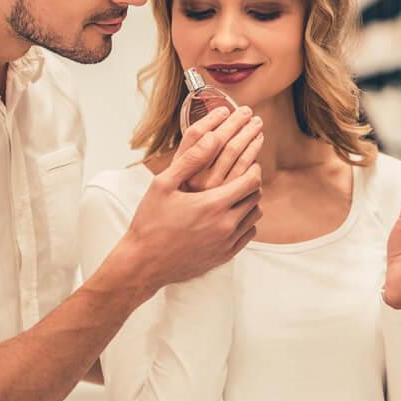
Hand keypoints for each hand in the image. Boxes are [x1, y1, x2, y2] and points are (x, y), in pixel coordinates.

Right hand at [123, 107, 263, 292]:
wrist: (144, 263)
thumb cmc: (150, 221)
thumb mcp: (163, 184)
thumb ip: (190, 159)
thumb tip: (212, 137)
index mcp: (213, 204)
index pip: (251, 181)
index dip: (253, 168)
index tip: (247, 161)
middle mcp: (225, 225)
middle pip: (256, 197)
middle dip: (253, 182)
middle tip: (244, 173)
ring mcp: (226, 243)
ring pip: (255, 216)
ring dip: (251, 202)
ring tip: (238, 192)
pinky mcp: (224, 256)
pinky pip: (248, 235)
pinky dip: (246, 221)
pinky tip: (232, 214)